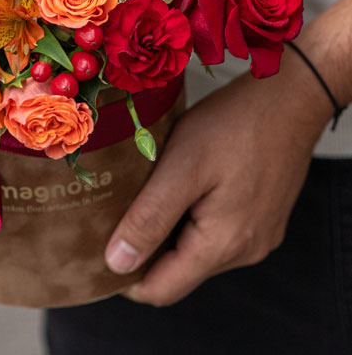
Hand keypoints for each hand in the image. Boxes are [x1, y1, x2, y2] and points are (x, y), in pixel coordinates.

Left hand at [104, 56, 331, 305]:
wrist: (290, 96)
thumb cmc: (235, 124)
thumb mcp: (182, 166)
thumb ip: (150, 217)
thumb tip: (117, 262)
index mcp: (224, 245)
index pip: (162, 289)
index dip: (124, 277)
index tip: (95, 247)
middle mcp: (245, 250)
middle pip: (179, 270)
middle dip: (143, 248)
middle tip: (111, 212)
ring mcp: (257, 233)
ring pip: (196, 249)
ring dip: (166, 229)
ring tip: (142, 193)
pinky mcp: (262, 214)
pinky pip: (216, 230)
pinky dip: (190, 216)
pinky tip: (176, 184)